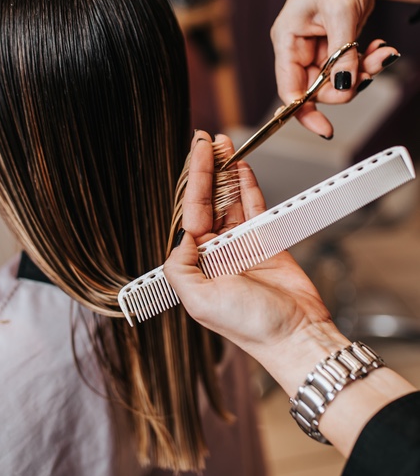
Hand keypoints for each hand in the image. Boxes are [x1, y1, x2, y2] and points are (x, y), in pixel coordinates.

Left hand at [165, 131, 343, 390]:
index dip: (194, 181)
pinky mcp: (266, 242)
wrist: (295, 335)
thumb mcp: (198, 301)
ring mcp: (241, 245)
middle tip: (207, 141)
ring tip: (225, 146)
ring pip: (231, 200)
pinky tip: (243, 169)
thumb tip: (181, 235)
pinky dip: (249, 188)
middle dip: (208, 170)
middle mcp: (216, 252)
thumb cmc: (249, 325)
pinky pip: (255, 208)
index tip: (196, 153)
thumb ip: (180, 266)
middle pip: (209, 201)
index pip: (190, 213)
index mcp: (196, 263)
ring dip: (227, 173)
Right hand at [270, 0, 400, 137]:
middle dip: (346, 84)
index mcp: (287, 40)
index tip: (325, 128)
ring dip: (361, 72)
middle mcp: (298, 47)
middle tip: (370, 72)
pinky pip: (347, 67)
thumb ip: (340, 55)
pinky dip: (365, 63)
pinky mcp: (333, 45)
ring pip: (335, 79)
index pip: (288, 89)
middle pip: (316, 88)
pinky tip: (379, 49)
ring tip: (381, 54)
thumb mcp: (341, 13)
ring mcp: (316, 48)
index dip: (304, 112)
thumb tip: (340, 87)